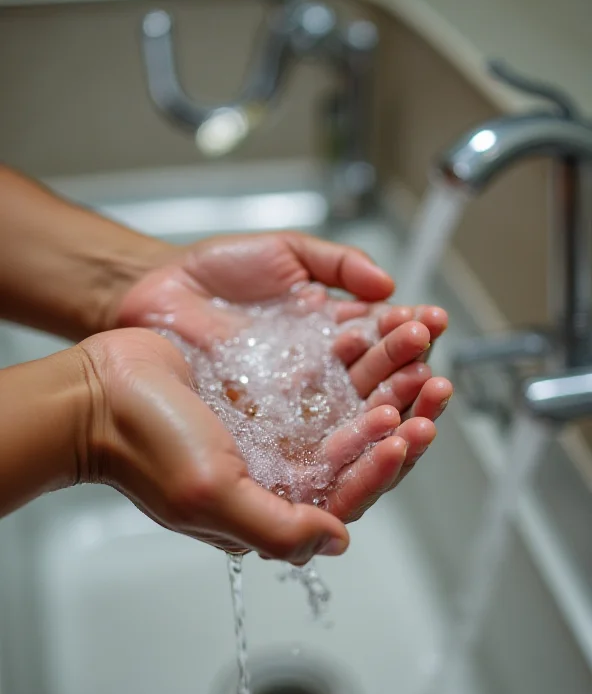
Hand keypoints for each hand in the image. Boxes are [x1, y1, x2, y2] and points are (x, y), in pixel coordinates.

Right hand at [78, 328, 443, 562]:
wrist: (100, 389)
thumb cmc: (144, 444)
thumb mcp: (211, 494)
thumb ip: (278, 529)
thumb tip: (338, 541)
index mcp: (268, 507)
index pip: (345, 498)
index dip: (382, 468)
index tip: (408, 432)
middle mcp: (276, 472)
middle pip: (355, 454)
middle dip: (399, 422)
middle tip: (432, 388)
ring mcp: (272, 431)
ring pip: (344, 412)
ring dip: (383, 385)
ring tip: (415, 355)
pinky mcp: (265, 394)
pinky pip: (320, 380)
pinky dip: (349, 361)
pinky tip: (370, 337)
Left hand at [114, 231, 450, 442]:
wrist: (160, 297)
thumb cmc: (216, 275)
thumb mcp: (285, 252)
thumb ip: (339, 263)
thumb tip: (389, 284)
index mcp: (331, 331)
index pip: (384, 337)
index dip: (410, 331)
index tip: (431, 321)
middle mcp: (322, 373)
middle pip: (381, 380)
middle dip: (411, 371)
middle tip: (431, 366)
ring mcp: (301, 406)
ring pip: (361, 415)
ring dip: (398, 407)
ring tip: (420, 396)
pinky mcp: (277, 432)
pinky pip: (324, 441)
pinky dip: (357, 438)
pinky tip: (382, 427)